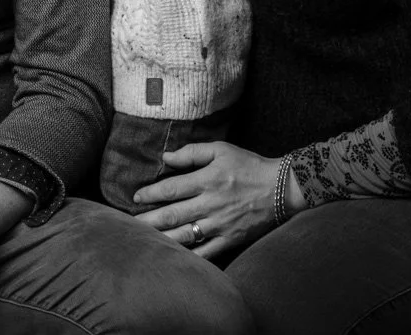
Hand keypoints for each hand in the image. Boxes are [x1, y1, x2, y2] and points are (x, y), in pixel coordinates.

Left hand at [133, 141, 290, 259]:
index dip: (150, 194)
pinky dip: (187, 257)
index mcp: (207, 180)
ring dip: (161, 239)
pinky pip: (205, 253)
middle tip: (128, 224)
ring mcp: (220, 225)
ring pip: (184, 235)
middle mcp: (211, 204)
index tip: (136, 197)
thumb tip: (165, 157)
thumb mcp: (221, 149)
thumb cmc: (249, 165)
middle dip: (147, 220)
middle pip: (172, 215)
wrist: (282, 188)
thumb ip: (192, 153)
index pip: (170, 189)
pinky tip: (171, 259)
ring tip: (142, 241)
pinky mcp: (230, 239)